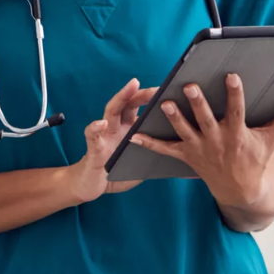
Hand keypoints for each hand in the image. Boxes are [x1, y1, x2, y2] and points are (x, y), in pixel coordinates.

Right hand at [67, 78, 157, 203]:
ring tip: (131, 86)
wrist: (92, 186)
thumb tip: (181, 151)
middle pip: (127, 104)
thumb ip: (153, 152)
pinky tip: (101, 124)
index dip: (151, 99)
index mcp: (128, 129)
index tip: (168, 92)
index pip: (138, 108)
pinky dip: (95, 128)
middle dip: (140, 93)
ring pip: (111, 111)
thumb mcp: (140, 161)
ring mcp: (104, 135)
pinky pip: (92, 136)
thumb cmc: (117, 172)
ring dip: (121, 98)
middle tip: (156, 88)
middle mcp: (116, 127)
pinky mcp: (93, 148)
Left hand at [131, 73, 273, 210]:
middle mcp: (217, 140)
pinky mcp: (187, 156)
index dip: (235, 93)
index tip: (232, 75)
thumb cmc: (257, 158)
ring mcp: (200, 149)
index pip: (237, 110)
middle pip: (206, 119)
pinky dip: (149, 144)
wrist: (243, 191)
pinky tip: (134, 136)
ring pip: (184, 131)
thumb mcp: (273, 138)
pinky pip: (165, 150)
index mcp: (238, 133)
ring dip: (173, 118)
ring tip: (164, 103)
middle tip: (190, 86)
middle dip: (198, 103)